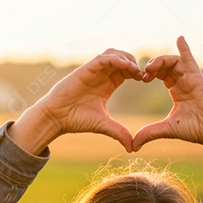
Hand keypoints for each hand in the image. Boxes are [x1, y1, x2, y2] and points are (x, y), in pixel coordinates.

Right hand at [8, 49, 142, 153]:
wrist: (57, 118)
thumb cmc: (76, 120)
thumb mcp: (104, 125)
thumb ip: (119, 132)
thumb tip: (132, 148)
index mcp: (107, 85)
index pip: (125, 72)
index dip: (136, 73)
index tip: (145, 80)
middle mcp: (100, 75)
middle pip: (122, 59)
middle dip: (134, 63)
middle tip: (143, 73)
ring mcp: (93, 71)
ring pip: (113, 54)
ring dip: (127, 58)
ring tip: (136, 69)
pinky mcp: (86, 69)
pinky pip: (103, 58)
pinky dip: (116, 59)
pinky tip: (126, 67)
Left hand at [133, 36, 202, 168]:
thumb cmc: (195, 129)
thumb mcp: (166, 129)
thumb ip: (149, 133)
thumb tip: (132, 145)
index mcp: (177, 90)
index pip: (161, 75)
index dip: (149, 73)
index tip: (140, 79)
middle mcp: (184, 81)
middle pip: (165, 65)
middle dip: (152, 66)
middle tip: (142, 74)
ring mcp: (191, 78)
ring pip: (174, 61)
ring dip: (160, 61)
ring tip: (150, 68)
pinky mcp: (198, 78)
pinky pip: (190, 59)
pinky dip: (185, 49)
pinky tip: (179, 38)